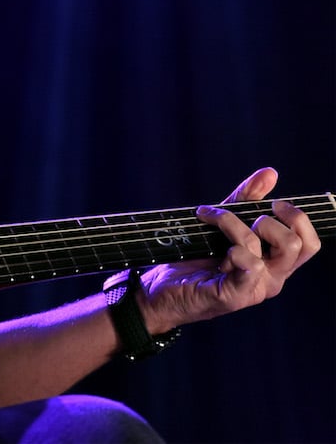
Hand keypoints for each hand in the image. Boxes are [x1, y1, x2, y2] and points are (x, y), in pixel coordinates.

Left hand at [140, 167, 321, 333]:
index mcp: (275, 262)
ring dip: (234, 224)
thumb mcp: (222, 224)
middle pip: (299, 244)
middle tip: (243, 215)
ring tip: (209, 218)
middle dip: (271, 220)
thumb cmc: (194, 258)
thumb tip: (270, 173)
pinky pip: (249, 266)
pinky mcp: (236, 295)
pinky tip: (218, 251)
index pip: (309, 241)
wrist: (160, 289)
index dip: (297, 217)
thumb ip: (245, 200)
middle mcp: (272, 277)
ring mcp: (255, 289)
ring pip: (266, 248)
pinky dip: (234, 249)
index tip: (273, 203)